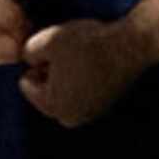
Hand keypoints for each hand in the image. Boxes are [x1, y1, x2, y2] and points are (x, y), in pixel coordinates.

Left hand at [17, 18, 148, 127]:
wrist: (131, 44)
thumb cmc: (87, 43)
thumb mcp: (47, 41)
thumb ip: (28, 52)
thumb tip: (29, 59)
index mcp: (53, 107)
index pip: (27, 82)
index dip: (38, 61)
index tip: (59, 51)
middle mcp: (71, 118)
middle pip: (46, 89)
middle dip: (51, 71)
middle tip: (69, 52)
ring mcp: (91, 113)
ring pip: (65, 89)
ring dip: (68, 73)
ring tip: (83, 54)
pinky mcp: (106, 104)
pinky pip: (83, 89)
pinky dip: (84, 76)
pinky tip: (95, 59)